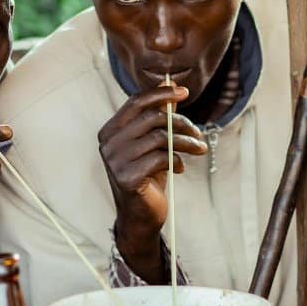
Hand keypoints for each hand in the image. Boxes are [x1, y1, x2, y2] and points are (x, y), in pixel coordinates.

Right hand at [98, 85, 206, 282]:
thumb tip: (170, 89)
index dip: (161, 94)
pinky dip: (177, 160)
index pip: (136, 102)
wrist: (141, 216)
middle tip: (198, 134)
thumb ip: (157, 118)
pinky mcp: (127, 177)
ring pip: (160, 137)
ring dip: (185, 142)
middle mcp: (108, 144)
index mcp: (110, 131)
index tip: (184, 92)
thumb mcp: (152, 145)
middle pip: (152, 118)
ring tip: (198, 149)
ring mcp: (115, 161)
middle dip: (181, 123)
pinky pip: (160, 158)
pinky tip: (180, 168)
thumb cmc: (147, 177)